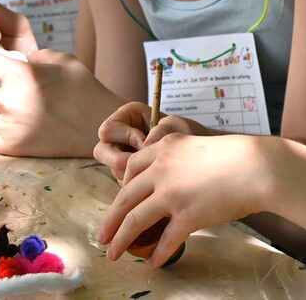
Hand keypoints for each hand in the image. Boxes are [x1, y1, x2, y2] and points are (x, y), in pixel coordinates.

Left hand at [0, 46, 126, 157]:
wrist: (100, 123)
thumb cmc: (83, 87)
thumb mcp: (60, 58)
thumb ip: (32, 55)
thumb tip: (15, 56)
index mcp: (21, 74)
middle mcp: (11, 100)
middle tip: (5, 90)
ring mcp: (10, 126)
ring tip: (2, 108)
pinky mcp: (14, 147)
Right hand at [94, 103, 212, 183]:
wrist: (203, 157)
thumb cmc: (190, 135)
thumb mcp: (177, 126)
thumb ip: (160, 131)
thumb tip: (144, 146)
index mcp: (127, 118)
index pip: (108, 130)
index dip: (125, 138)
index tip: (144, 142)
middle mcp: (120, 138)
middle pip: (102, 152)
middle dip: (121, 160)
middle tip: (143, 164)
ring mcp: (123, 158)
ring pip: (113, 171)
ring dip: (131, 175)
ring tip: (155, 173)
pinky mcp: (130, 178)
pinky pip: (124, 187)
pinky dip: (138, 188)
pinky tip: (155, 185)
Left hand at [96, 133, 270, 266]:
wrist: (255, 166)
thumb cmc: (233, 156)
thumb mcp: (195, 146)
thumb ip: (175, 159)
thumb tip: (163, 182)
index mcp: (163, 149)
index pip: (130, 169)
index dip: (120, 189)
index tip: (117, 203)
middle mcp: (161, 170)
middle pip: (124, 197)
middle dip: (110, 220)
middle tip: (102, 235)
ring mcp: (172, 193)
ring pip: (135, 220)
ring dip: (122, 240)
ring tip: (113, 254)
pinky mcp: (187, 215)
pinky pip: (166, 239)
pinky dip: (158, 253)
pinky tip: (153, 263)